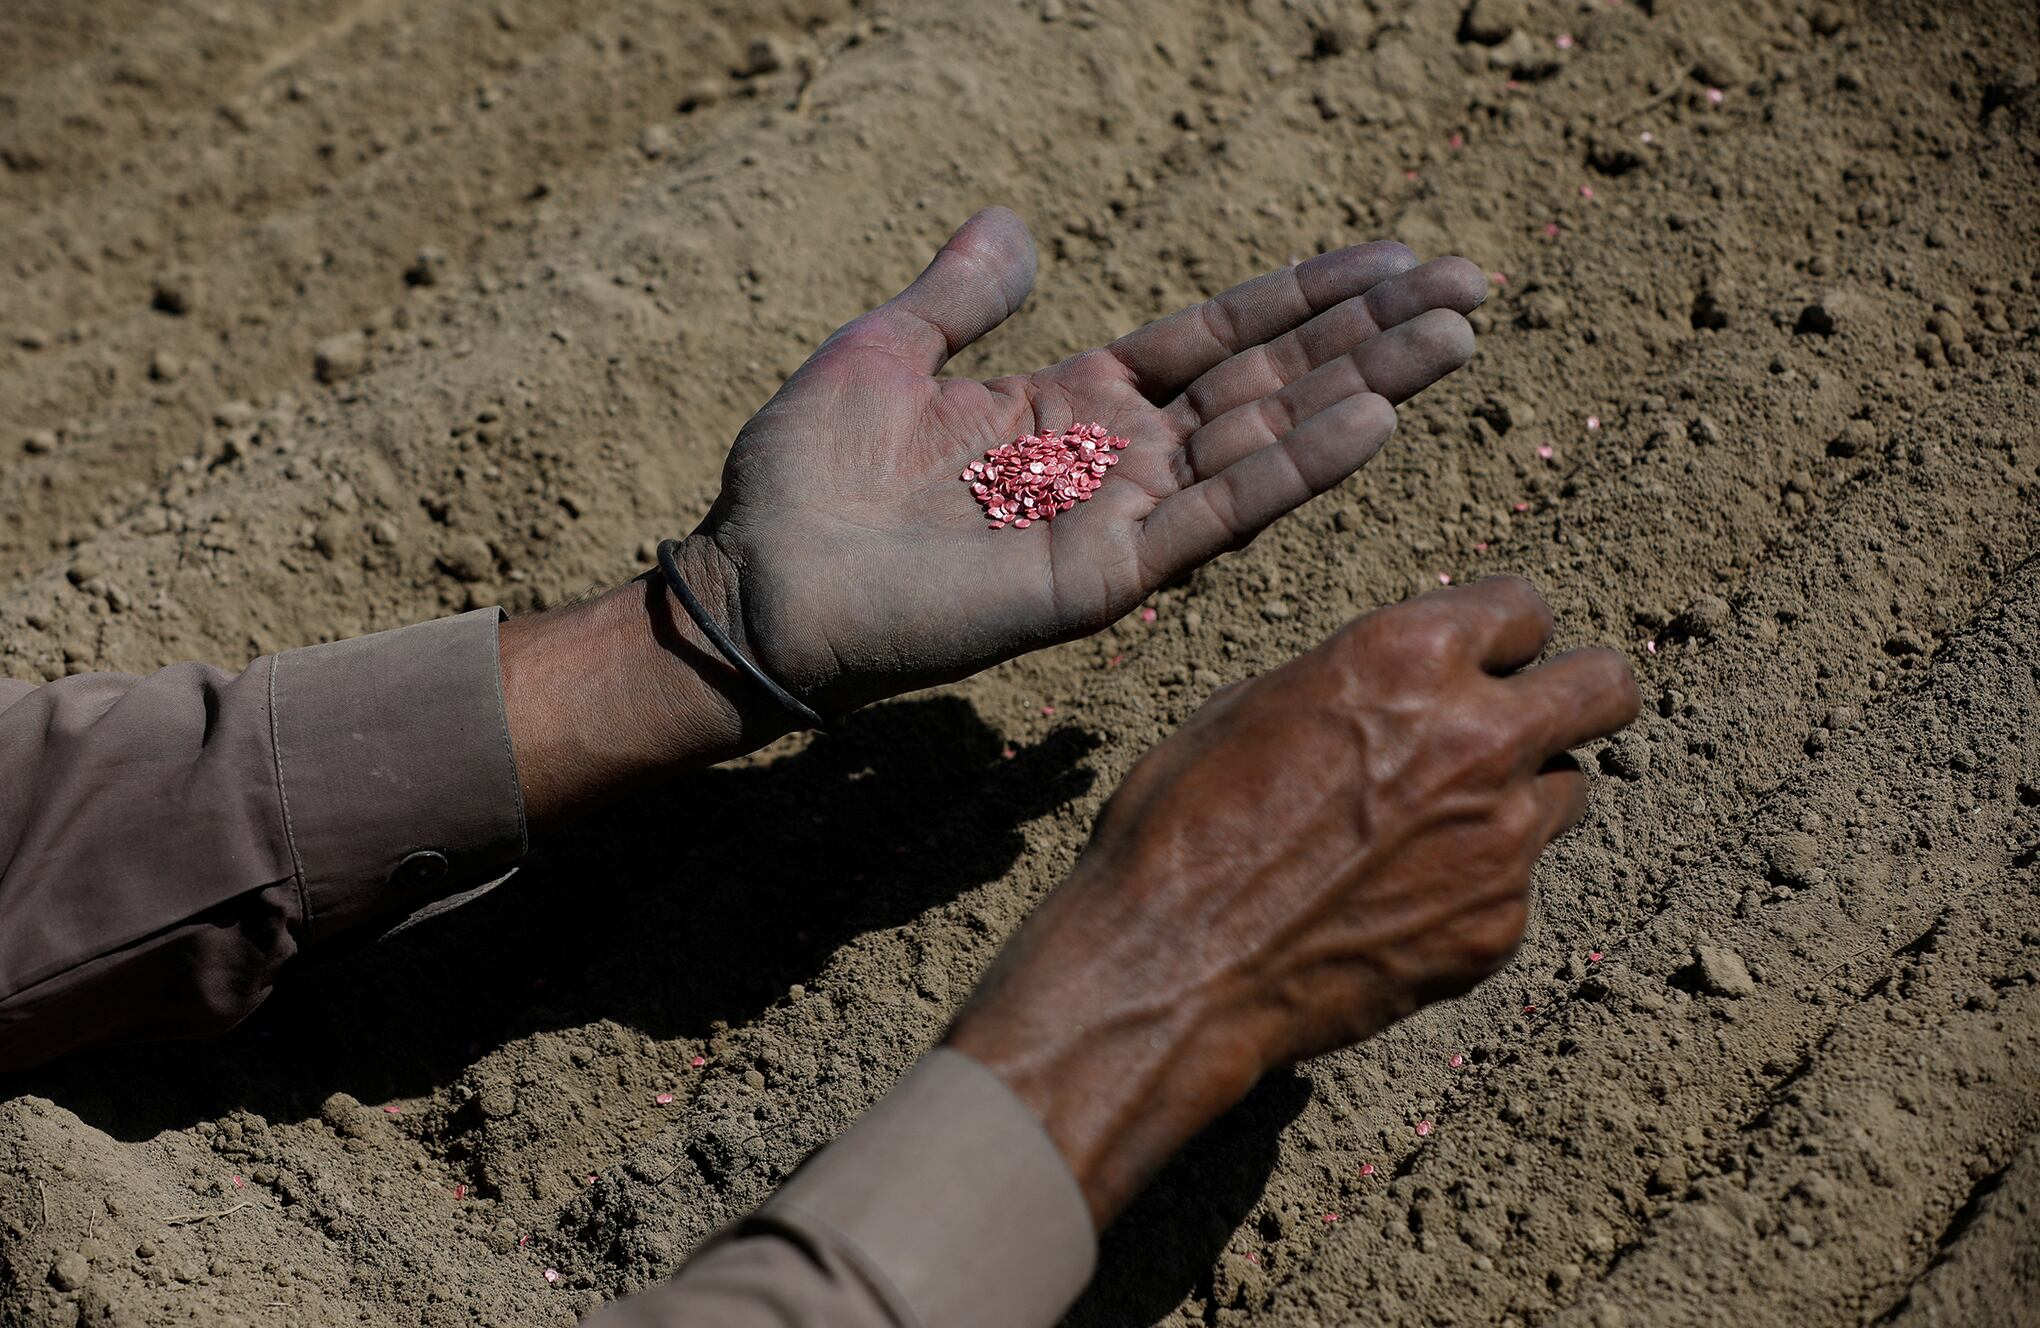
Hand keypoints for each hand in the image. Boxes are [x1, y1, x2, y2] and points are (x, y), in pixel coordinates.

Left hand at [683, 207, 1488, 715]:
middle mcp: (1113, 460)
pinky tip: (1372, 419)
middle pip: (1266, 383)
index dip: (1305, 297)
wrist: (757, 578)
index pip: (1217, 338)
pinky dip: (1293, 468)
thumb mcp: (888, 350)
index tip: (1398, 256)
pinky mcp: (1102, 578)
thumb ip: (963, 295)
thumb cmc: (805, 474)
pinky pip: (1214, 516)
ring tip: (1457, 339)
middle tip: (1472, 288)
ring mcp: (1115, 519)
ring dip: (1362, 390)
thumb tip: (1013, 222)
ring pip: (1263, 442)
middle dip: (1367, 335)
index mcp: (1071, 402)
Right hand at [945, 578, 1640, 1226]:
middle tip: (1527, 722)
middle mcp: (1479, 737)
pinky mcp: (1498, 927)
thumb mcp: (1250, 707)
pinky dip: (1470, 889)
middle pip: (1607, 688)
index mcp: (1408, 656)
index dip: (1497, 634)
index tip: (1480, 658)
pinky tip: (1389, 906)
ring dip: (1520, 798)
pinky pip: (1514, 887)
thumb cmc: (1180, 825)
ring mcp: (1503, 840)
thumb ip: (1354, 684)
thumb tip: (1393, 691)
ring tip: (1431, 830)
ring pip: (1569, 792)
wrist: (1171, 967)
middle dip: (1575, 695)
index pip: (1526, 606)